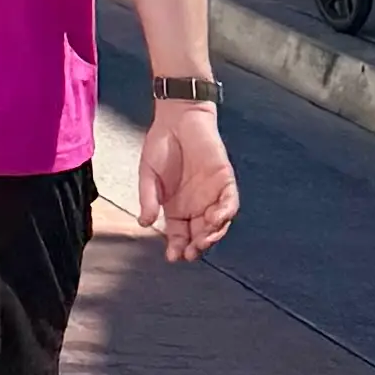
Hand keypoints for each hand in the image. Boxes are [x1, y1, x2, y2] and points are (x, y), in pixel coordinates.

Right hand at [133, 100, 236, 259]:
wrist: (177, 117)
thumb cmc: (160, 144)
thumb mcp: (147, 174)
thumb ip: (148, 198)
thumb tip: (144, 223)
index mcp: (175, 207)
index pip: (179, 235)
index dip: (177, 247)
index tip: (172, 257)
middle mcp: (195, 205)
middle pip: (200, 234)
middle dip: (196, 247)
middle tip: (190, 253)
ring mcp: (211, 193)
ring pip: (217, 223)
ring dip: (212, 235)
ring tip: (202, 240)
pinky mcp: (224, 180)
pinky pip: (229, 202)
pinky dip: (225, 213)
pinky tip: (215, 219)